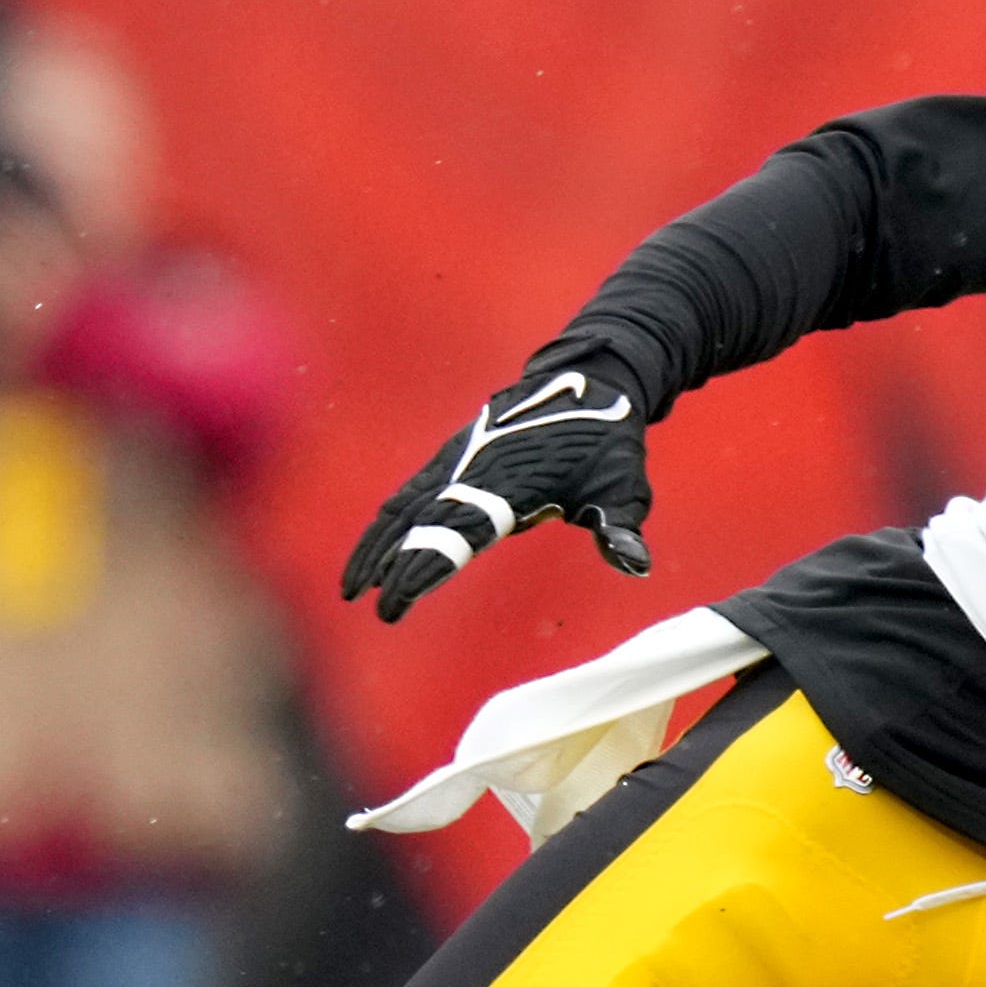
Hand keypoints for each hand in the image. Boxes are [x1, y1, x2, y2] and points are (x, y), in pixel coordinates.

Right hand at [341, 360, 654, 622]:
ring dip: (375, 545)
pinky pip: (410, 492)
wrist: (589, 381)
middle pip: (420, 524)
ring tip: (351, 587)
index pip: (455, 535)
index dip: (421, 570)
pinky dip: (387, 521)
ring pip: (404, 506)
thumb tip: (634, 562)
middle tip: (369, 605)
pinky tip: (373, 546)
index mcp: (510, 484)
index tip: (394, 604)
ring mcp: (459, 460)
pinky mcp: (455, 455)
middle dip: (390, 565)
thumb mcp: (623, 486)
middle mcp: (475, 470)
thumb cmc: (608, 442)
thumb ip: (619, 527)